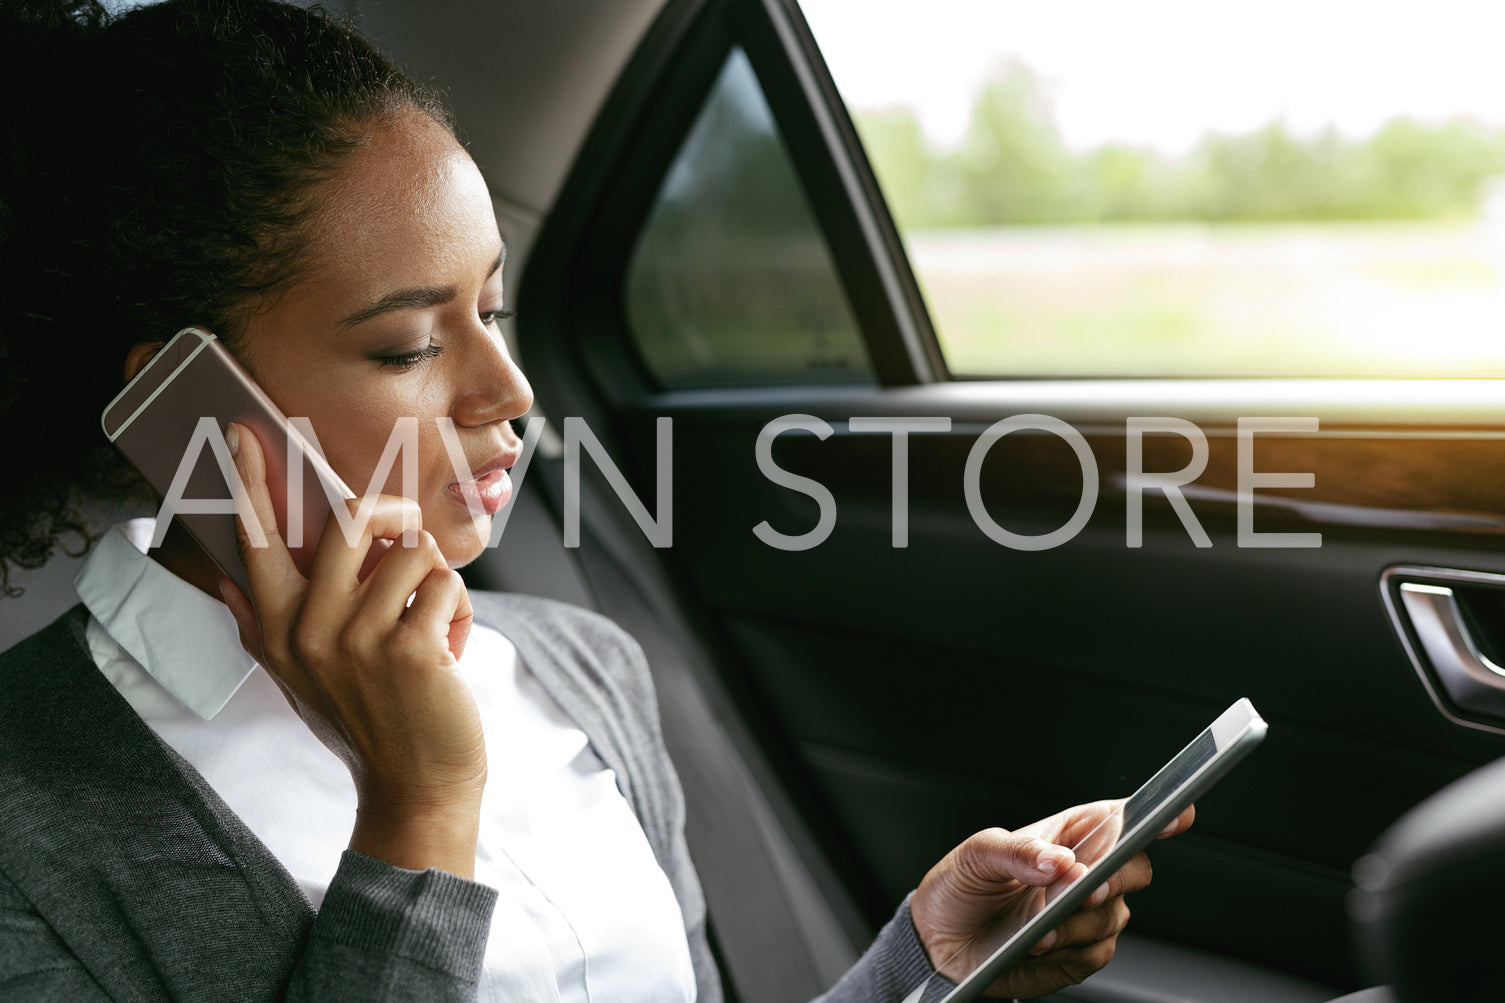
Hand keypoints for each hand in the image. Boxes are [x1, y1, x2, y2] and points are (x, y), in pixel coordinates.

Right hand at [217, 422, 485, 876]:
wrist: (417, 785)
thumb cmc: (370, 719)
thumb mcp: (302, 677)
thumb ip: (266, 626)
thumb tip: (226, 579)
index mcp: (279, 628)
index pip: (257, 542)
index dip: (249, 484)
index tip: (240, 432)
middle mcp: (308, 630)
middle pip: (350, 517)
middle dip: (396, 512)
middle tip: (411, 536)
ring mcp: (358, 640)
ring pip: (414, 549)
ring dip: (438, 580)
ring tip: (432, 626)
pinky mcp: (410, 650)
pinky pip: (447, 585)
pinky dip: (461, 612)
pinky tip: (451, 655)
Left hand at [909, 800, 1194, 998]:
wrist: (940, 942)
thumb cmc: (961, 887)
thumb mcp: (976, 856)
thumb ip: (1017, 852)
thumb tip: (1059, 860)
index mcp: (1068, 835)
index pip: (1121, 818)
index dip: (1156, 813)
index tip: (1173, 814)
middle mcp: (1086, 872)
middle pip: (1134, 868)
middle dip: (1115, 877)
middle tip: (1085, 887)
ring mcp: (1087, 914)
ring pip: (1113, 916)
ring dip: (1077, 923)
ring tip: (1037, 929)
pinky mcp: (1081, 951)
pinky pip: (1096, 953)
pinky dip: (1069, 951)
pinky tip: (1039, 946)